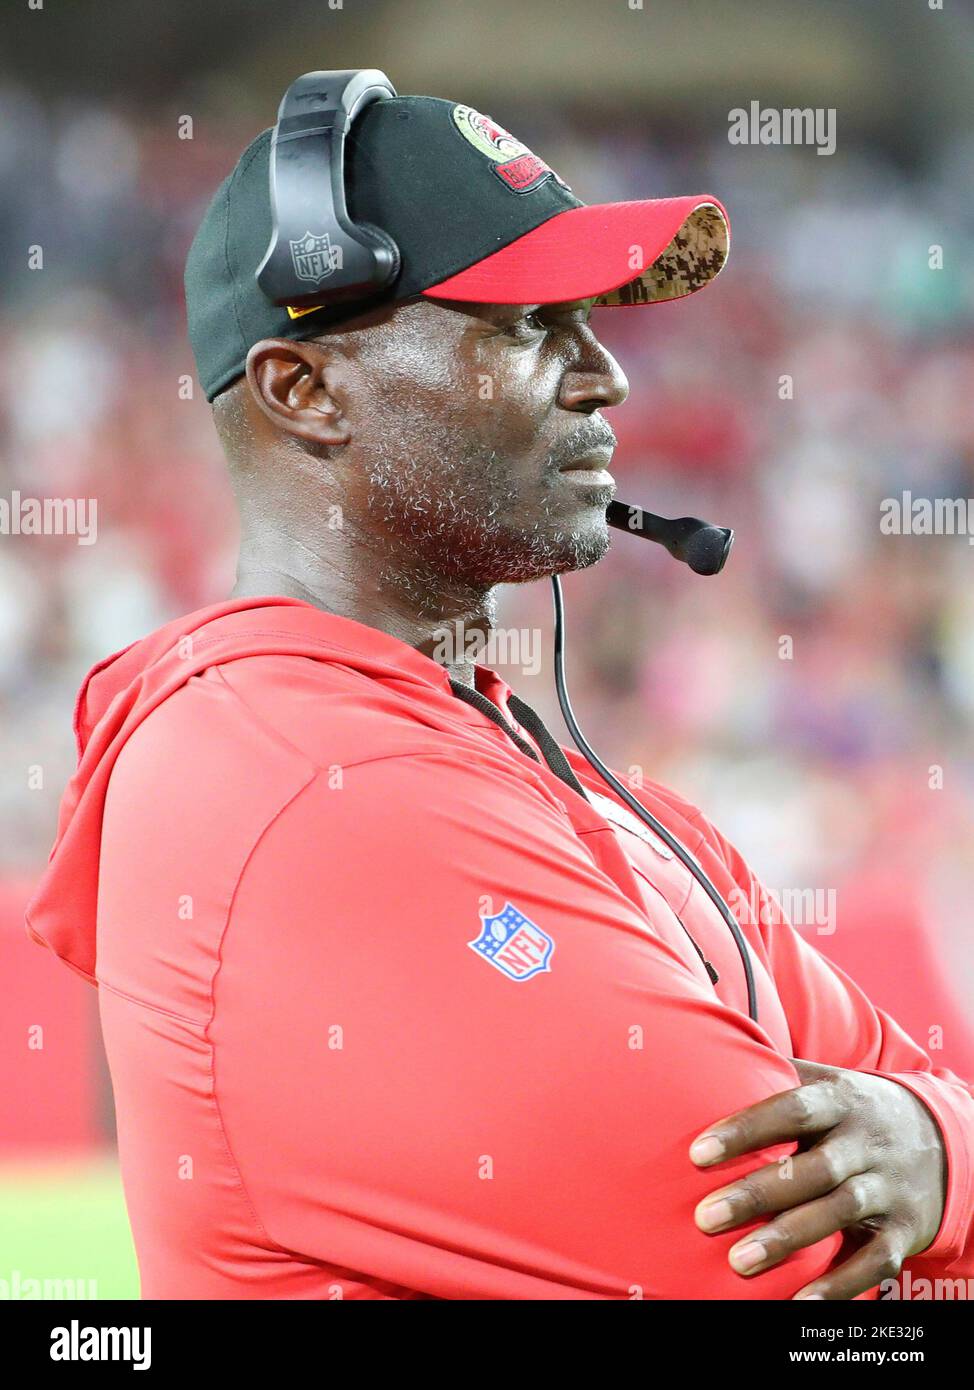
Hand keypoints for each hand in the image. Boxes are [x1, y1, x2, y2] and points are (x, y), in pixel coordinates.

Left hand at [689, 1059, 946, 1298]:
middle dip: (758, 1194)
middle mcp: (866, 1142)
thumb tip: (706, 1056)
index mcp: (840, 1100)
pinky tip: (800, 1301)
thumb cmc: (852, 1109)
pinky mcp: (905, 1229)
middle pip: (813, 1168)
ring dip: (789, 1238)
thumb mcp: (825, 1082)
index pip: (792, 1110)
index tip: (698, 1154)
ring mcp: (888, 1186)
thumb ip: (773, 1073)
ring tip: (738, 1261)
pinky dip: (840, 1284)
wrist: (939, 1137)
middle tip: (705, 1217)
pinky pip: (876, 1261)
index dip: (746, 1130)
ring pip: (839, 1212)